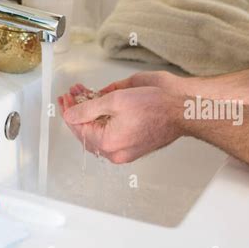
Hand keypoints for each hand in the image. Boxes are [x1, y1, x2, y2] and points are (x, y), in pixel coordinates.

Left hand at [57, 84, 182, 163]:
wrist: (182, 111)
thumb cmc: (156, 106)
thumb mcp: (115, 100)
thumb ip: (88, 108)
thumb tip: (70, 114)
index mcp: (108, 142)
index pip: (78, 127)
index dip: (69, 109)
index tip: (66, 97)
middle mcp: (115, 152)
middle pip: (86, 131)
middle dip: (78, 111)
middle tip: (72, 95)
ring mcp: (125, 151)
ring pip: (98, 132)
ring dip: (90, 114)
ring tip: (85, 96)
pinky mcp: (133, 146)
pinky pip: (110, 135)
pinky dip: (102, 120)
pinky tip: (100, 106)